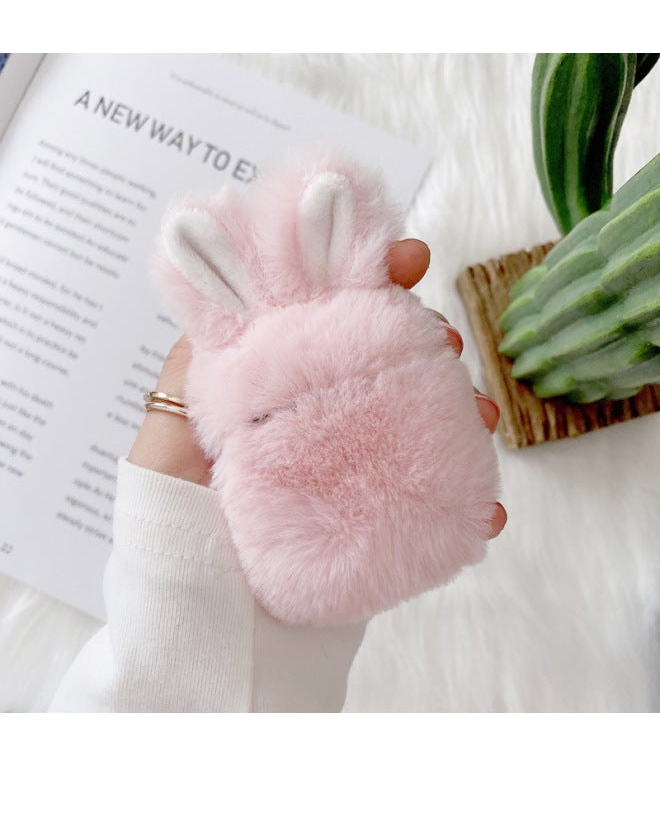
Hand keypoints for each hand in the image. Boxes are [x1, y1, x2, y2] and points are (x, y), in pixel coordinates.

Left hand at [128, 239, 506, 536]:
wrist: (206, 646)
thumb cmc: (175, 541)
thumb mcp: (165, 447)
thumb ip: (192, 375)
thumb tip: (219, 287)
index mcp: (271, 395)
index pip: (322, 319)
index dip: (366, 279)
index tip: (408, 259)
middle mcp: (316, 426)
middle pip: (382, 362)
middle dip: (424, 340)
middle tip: (444, 346)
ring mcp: (351, 475)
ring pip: (420, 422)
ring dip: (462, 410)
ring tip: (480, 419)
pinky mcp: (377, 525)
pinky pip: (435, 504)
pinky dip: (471, 502)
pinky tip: (488, 509)